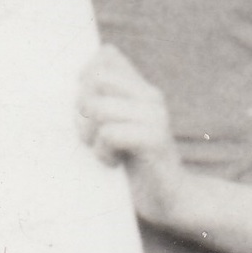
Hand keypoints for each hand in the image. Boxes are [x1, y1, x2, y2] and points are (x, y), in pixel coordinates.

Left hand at [77, 44, 188, 222]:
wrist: (169, 198)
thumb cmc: (135, 163)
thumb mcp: (116, 125)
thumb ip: (106, 95)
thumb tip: (100, 54)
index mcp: (141, 89)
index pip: (106, 56)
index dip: (85, 77)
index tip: (87, 108)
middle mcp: (150, 96)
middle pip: (95, 80)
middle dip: (82, 109)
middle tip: (92, 135)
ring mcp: (155, 116)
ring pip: (97, 108)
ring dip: (89, 135)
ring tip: (102, 151)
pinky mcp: (154, 139)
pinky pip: (109, 134)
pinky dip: (102, 152)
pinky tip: (113, 163)